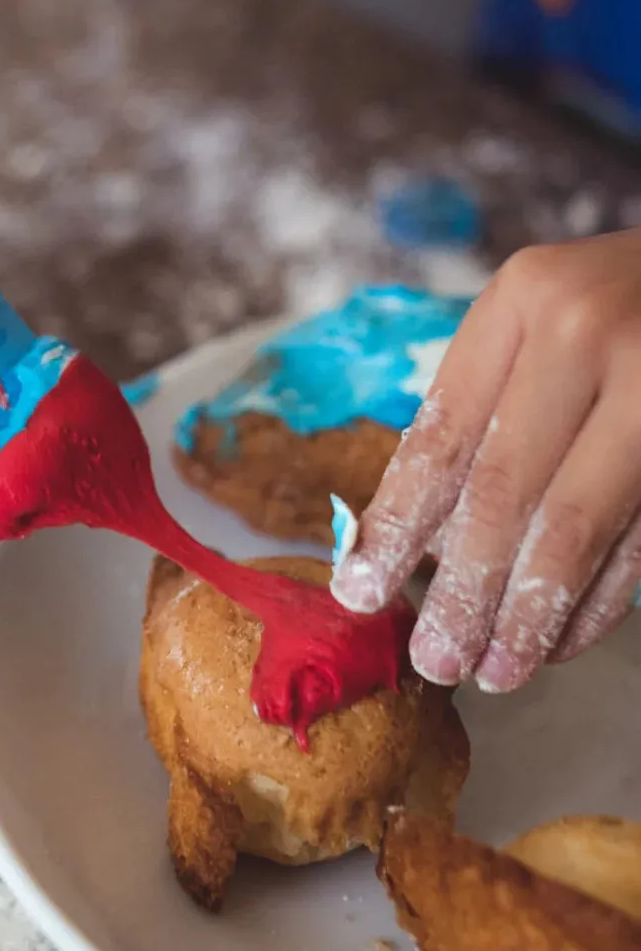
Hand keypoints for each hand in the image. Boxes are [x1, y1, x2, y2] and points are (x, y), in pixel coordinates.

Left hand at [331, 230, 640, 691]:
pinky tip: (559, 642)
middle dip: (462, 587)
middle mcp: (588, 335)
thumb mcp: (537, 318)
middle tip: (432, 658)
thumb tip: (413, 541)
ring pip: (575, 526)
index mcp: (523, 300)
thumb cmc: (612, 300)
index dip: (397, 524)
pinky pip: (640, 541)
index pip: (443, 437)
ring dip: (528, 613)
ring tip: (492, 671)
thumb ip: (483, 406)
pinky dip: (596, 601)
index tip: (358, 591)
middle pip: (503, 490)